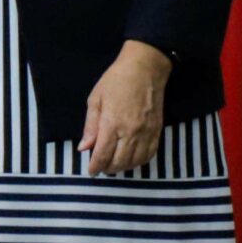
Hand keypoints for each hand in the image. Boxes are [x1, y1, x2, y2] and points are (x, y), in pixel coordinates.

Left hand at [81, 41, 170, 174]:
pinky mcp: (157, 131)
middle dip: (108, 169)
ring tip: (114, 165)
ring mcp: (146, 133)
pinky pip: (150, 154)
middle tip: (101, 168)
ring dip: (123, 167)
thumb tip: (84, 148)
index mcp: (112, 123)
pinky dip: (139, 162)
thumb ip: (90, 126)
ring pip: (135, 161)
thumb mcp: (95, 100)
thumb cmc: (115, 81)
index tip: (91, 172)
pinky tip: (132, 160)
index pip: (103, 154)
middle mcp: (130, 132)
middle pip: (119, 161)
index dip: (96, 166)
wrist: (145, 70)